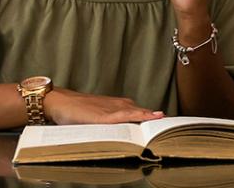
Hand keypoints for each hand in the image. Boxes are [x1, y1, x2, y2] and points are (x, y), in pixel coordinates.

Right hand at [43, 87, 164, 124]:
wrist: (61, 101)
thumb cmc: (78, 110)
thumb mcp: (100, 115)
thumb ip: (114, 121)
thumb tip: (127, 132)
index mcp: (120, 106)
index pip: (143, 113)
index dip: (155, 118)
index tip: (169, 122)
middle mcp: (120, 105)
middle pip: (144, 114)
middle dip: (157, 120)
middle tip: (172, 124)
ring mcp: (114, 109)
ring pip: (139, 114)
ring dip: (152, 119)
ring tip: (166, 123)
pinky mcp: (105, 116)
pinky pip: (126, 116)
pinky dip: (139, 117)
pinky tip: (150, 118)